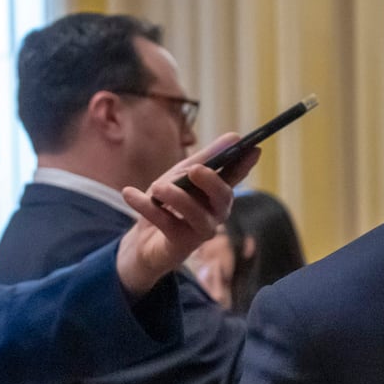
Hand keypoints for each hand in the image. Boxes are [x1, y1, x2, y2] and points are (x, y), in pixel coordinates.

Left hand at [113, 133, 262, 297]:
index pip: (235, 176)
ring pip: (197, 214)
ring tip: (157, 186)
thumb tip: (233, 137)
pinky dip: (146, 206)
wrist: (144, 242)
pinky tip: (129, 193)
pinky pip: (166, 224)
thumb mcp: (181, 176)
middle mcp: (215, 214)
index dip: (245, 164)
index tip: (253, 148)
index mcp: (217, 194)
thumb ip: (204, 159)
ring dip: (176, 197)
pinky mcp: (181, 245)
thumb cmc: (167, 204)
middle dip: (211, 182)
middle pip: (223, 198)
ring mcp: (200, 231)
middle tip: (194, 169)